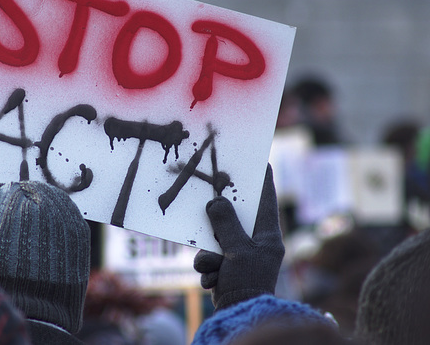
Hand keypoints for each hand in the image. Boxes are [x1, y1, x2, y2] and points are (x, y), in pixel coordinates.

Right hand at [193, 164, 284, 309]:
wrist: (237, 314)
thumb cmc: (247, 281)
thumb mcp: (237, 250)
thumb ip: (226, 223)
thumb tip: (216, 202)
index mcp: (268, 236)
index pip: (266, 202)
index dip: (264, 181)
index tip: (263, 162)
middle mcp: (255, 242)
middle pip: (235, 217)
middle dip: (220, 216)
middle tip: (209, 198)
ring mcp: (239, 255)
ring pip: (217, 238)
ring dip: (209, 254)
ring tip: (214, 267)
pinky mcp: (225, 267)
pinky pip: (209, 256)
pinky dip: (208, 268)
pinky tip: (214, 281)